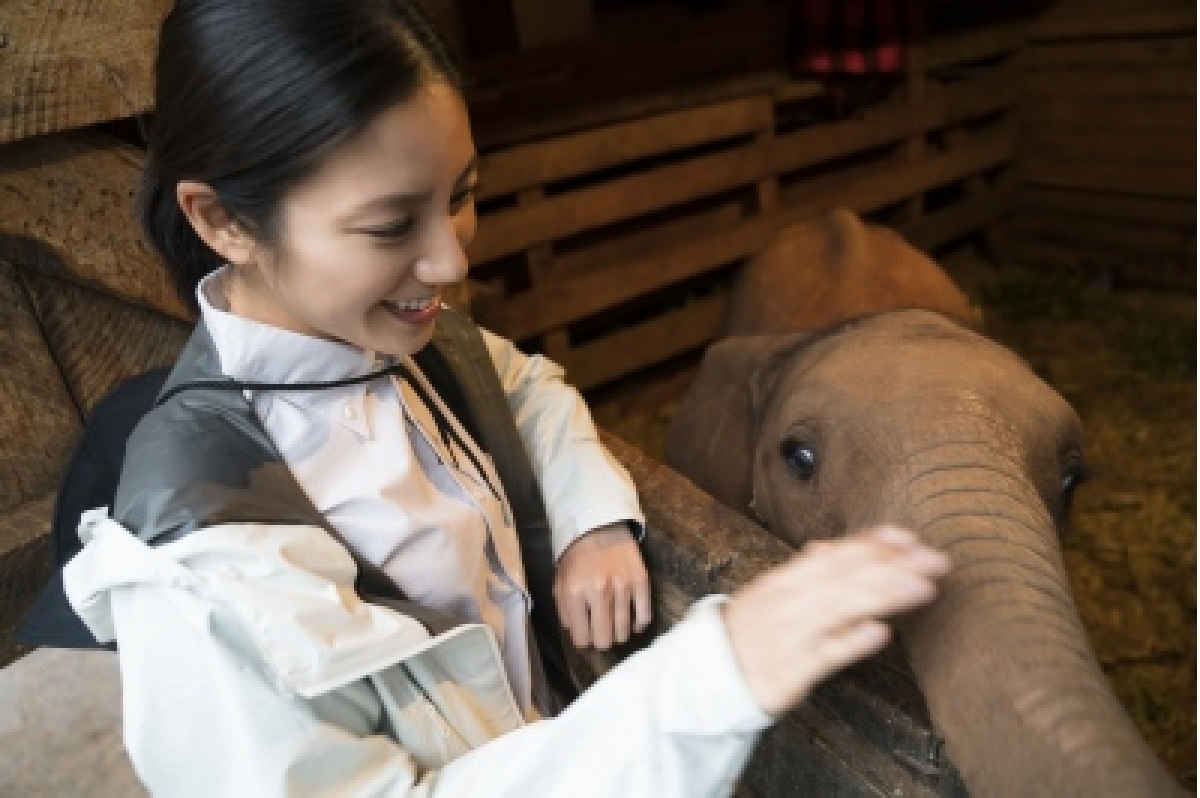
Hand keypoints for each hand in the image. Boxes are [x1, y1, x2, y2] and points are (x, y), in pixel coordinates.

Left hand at [553, 523, 651, 649]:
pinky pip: (644, 618)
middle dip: (601, 640)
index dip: (584, 640)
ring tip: (614, 624)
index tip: (586, 633)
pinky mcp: (641, 581)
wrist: (598, 528)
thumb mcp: (560, 584)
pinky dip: (638, 624)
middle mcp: (599, 591)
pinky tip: (631, 622)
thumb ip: (565, 613)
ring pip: (624, 632)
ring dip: (618, 633)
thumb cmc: (576, 559)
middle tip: (601, 631)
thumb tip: (578, 636)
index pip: (581, 639)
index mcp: (574, 593)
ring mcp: (623, 586)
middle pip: (604, 640)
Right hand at [722, 526, 949, 715]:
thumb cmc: (751, 633)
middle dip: (892, 565)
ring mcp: (790, 635)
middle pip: (844, 577)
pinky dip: (850, 643)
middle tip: (935, 560)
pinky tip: (879, 633)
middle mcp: (787, 602)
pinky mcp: (791, 671)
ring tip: (921, 587)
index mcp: (784, 580)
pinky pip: (823, 655)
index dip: (872, 544)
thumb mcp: (771, 594)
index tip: (908, 538)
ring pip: (839, 609)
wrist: (710, 675)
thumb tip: (831, 548)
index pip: (835, 555)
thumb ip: (805, 573)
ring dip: (883, 595)